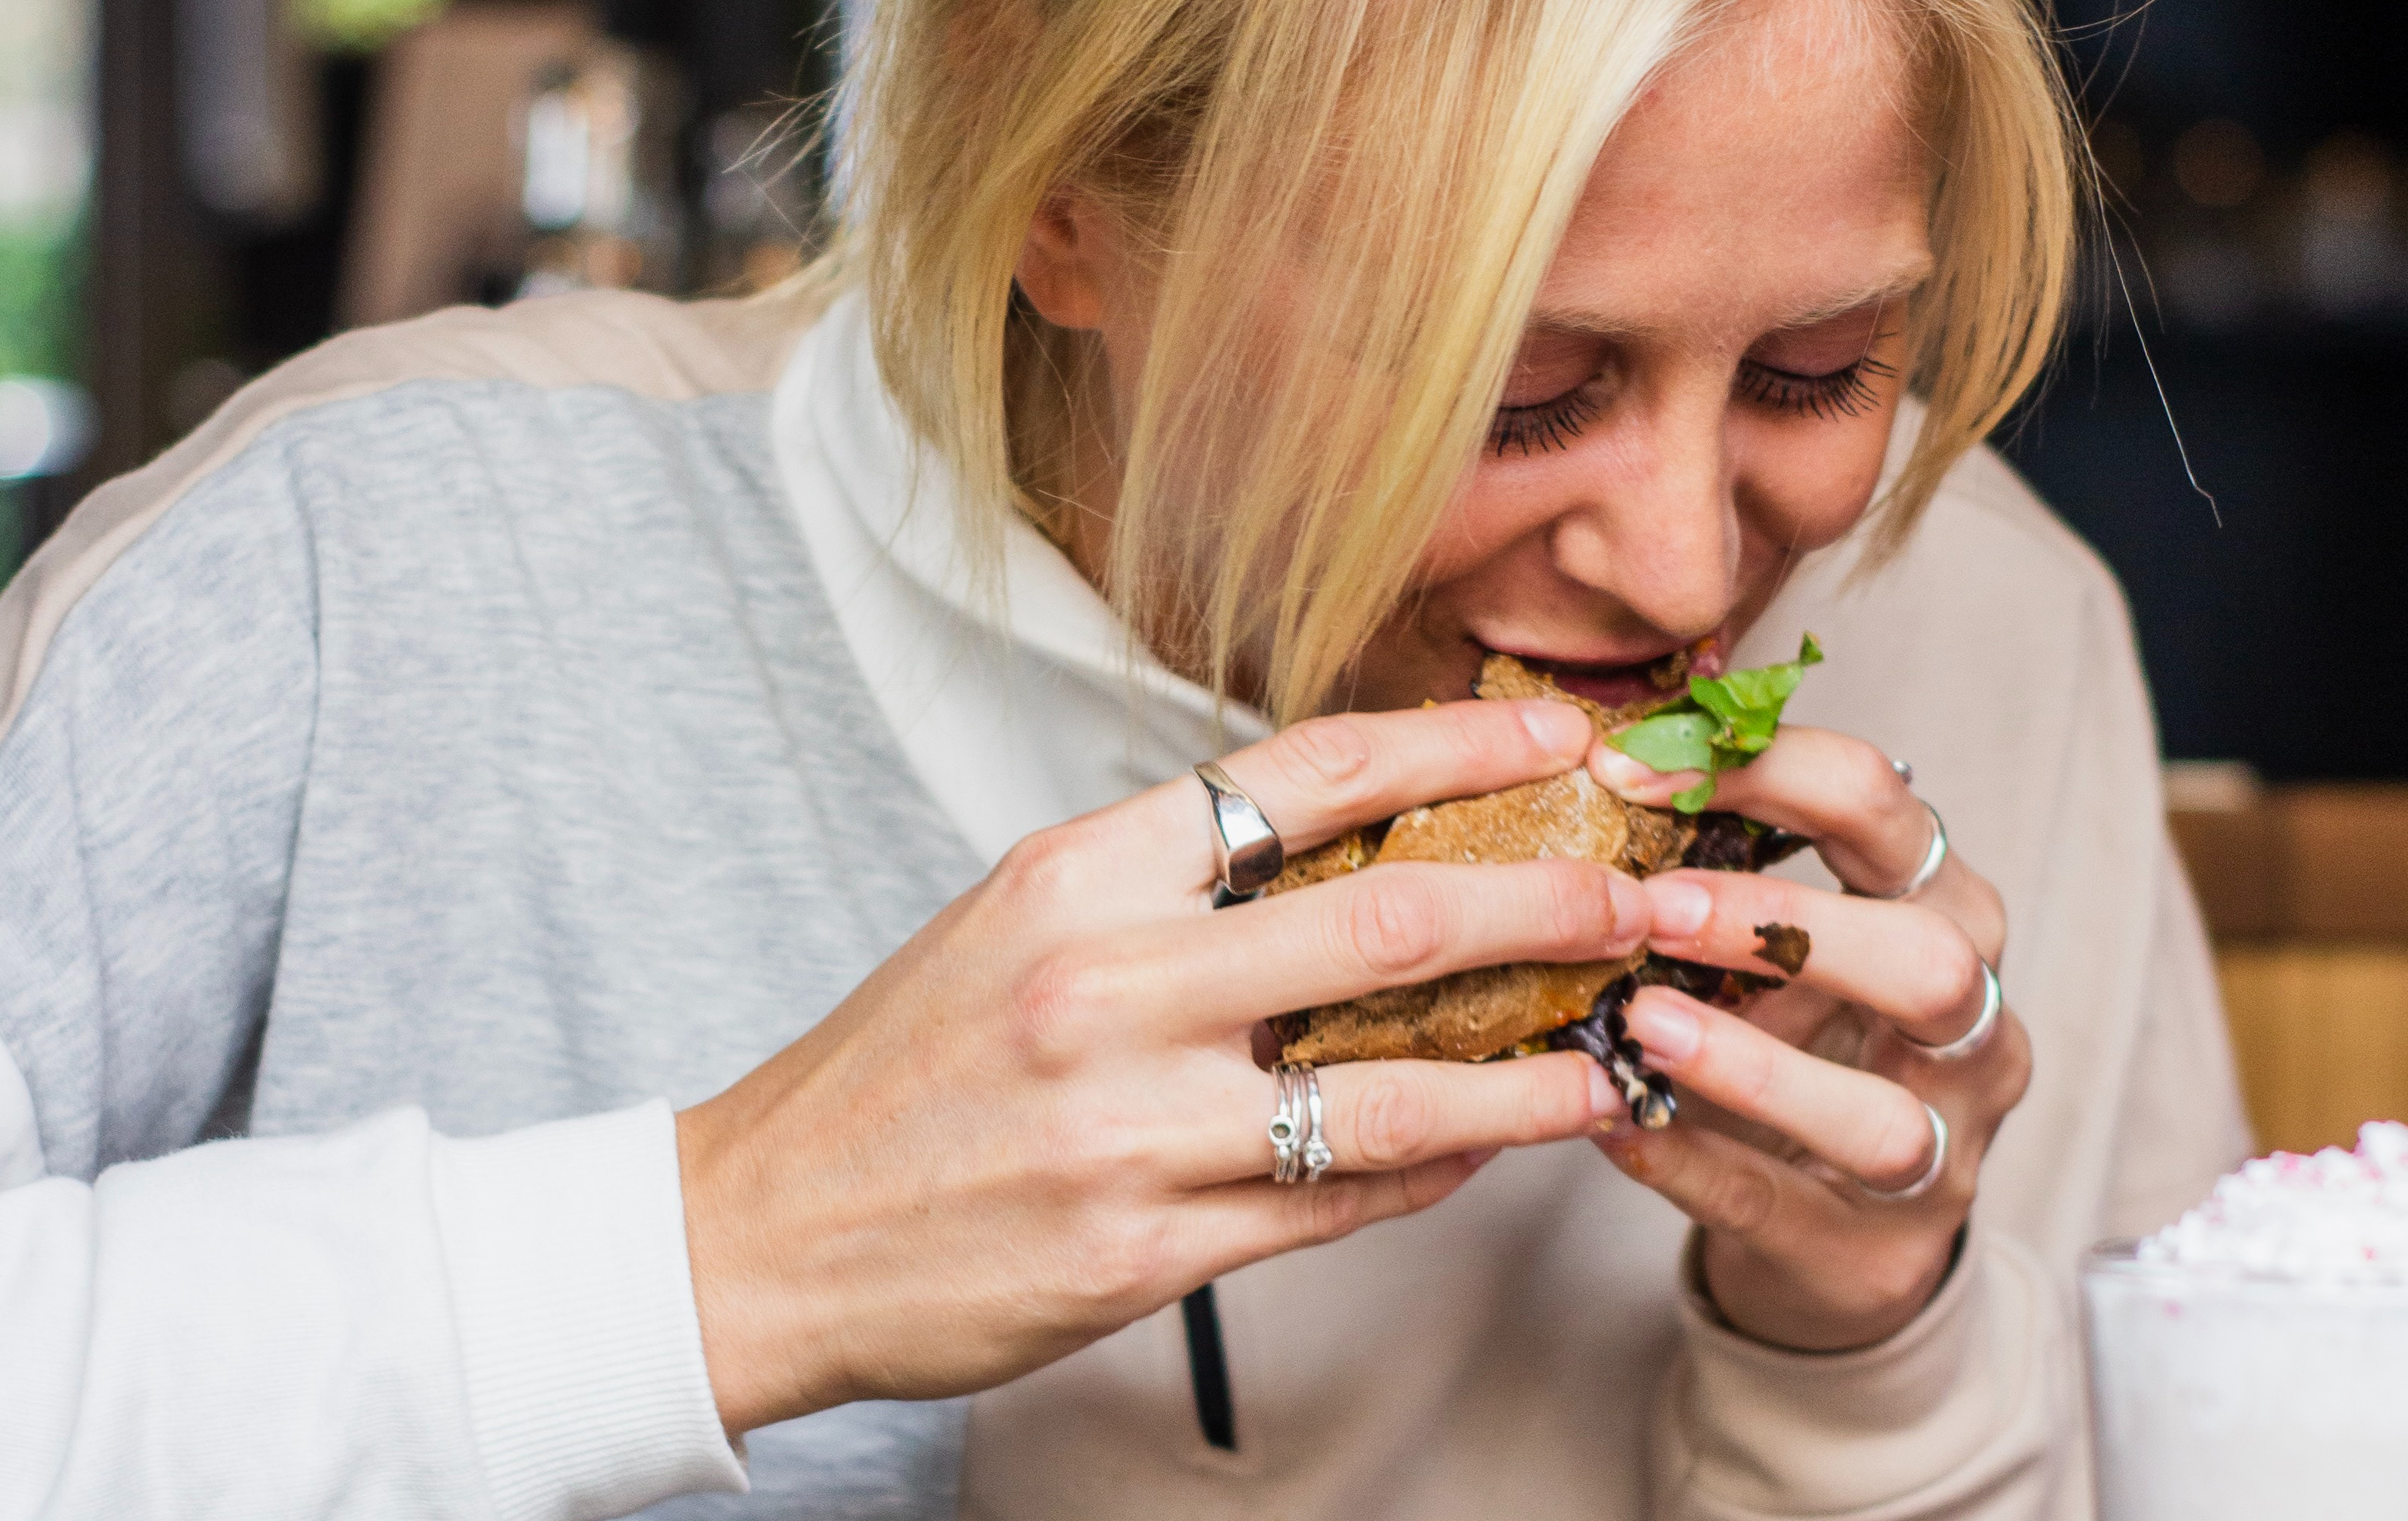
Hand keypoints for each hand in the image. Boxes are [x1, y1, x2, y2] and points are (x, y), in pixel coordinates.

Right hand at [677, 700, 1646, 1434]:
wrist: (762, 1230)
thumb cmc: (901, 1068)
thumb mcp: (1017, 924)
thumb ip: (1172, 885)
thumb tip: (1351, 851)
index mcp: (1079, 872)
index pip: (1307, 771)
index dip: (1459, 742)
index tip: (1561, 731)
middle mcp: (1109, 984)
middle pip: (1390, 919)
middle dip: (1551, 901)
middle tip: (1645, 896)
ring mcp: (1129, 1126)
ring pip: (1394, 1090)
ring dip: (1531, 1071)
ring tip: (1613, 1057)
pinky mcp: (1142, 1251)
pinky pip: (1336, 1203)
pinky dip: (1432, 1171)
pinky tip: (1487, 1148)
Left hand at [1587, 727, 2028, 1351]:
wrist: (1831, 1233)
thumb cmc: (1795, 1045)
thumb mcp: (1772, 948)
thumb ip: (1713, 870)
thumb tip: (1591, 771)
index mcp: (1944, 911)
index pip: (1888, 807)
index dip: (1768, 771)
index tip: (1631, 769)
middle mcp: (1971, 1029)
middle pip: (1931, 960)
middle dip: (1787, 924)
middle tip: (1654, 907)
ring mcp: (1942, 1153)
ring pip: (1880, 1116)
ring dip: (1751, 1066)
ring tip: (1639, 1023)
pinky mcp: (1875, 1255)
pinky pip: (1780, 1206)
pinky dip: (1689, 1163)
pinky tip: (1611, 1124)